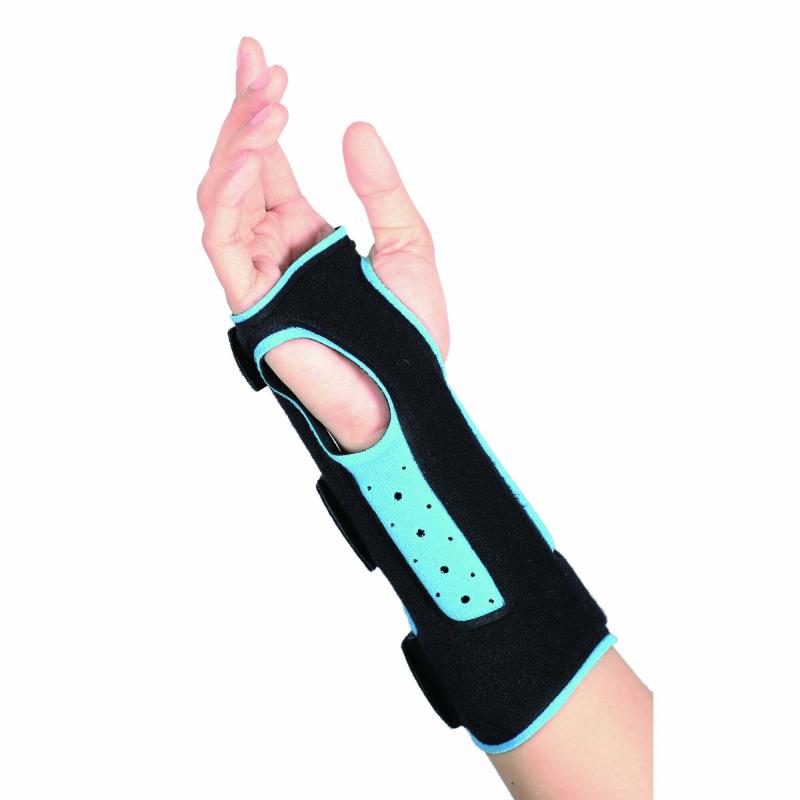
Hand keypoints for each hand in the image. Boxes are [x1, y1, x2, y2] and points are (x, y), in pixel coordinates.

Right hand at [197, 37, 448, 451]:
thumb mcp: (408, 244)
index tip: (262, 59)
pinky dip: (228, 192)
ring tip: (270, 106)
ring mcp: (258, 272)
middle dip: (245, 113)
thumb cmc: (410, 335)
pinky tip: (252, 156)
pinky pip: (221, 237)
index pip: (268, 161)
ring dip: (238, 144)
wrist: (407, 398)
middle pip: (239, 167)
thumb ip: (380, 188)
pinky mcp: (250, 299)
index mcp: (304, 232)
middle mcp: (274, 247)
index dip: (259, 109)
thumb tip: (355, 125)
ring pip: (221, 194)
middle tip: (263, 67)